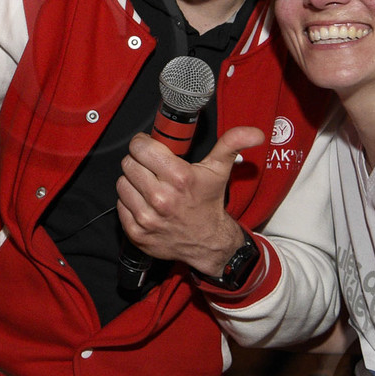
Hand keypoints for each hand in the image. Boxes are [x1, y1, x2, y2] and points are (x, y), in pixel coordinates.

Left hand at [115, 125, 264, 275]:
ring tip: (149, 185)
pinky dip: (130, 202)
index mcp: (179, 178)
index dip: (144, 144)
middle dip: (139, 162)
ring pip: (122, 183)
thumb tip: (254, 133)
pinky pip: (120, 205)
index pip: (140, 147)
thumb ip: (232, 144)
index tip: (151, 148)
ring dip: (132, 182)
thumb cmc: (209, 203)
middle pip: (129, 163)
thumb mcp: (219, 170)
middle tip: (152, 169)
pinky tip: (146, 203)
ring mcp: (147, 217)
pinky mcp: (136, 233)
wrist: (207, 242)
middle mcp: (161, 198)